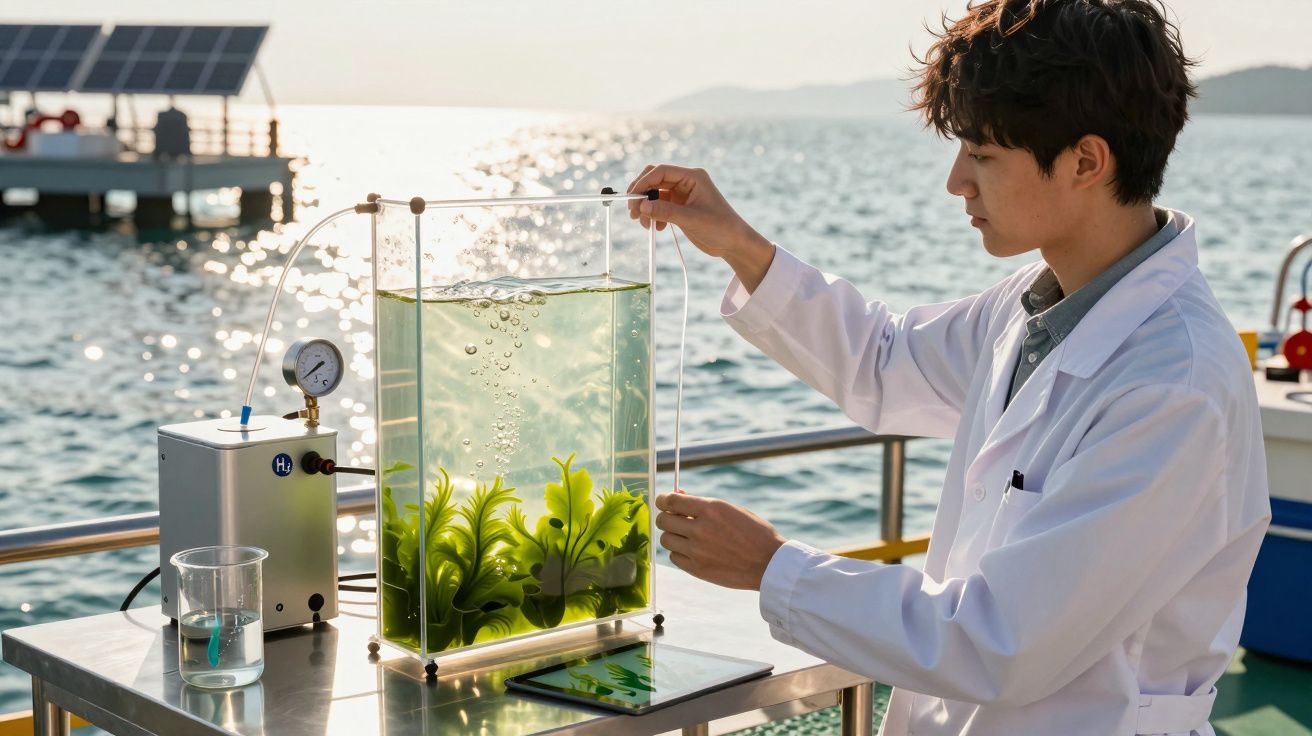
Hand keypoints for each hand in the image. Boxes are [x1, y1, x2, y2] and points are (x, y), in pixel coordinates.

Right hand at [626, 165, 774, 289]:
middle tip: (632, 212)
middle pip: (654, 180)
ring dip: (646, 208)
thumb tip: (642, 207)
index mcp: (693, 177)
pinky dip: (654, 215)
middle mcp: (686, 182)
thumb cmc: (721, 227)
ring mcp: (683, 194)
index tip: (633, 198)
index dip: (643, 182)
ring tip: (644, 224)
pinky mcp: (680, 207)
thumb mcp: (691, 219)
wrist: (734, 243)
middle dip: (642, 194)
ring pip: (655, 194)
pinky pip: (660, 206)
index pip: (661, 171)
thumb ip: (666, 212)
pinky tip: (657, 228)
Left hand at [654, 490, 786, 590]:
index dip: (663, 500)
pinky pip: (674, 557)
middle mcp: (700, 529)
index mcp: (711, 509)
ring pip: (666, 540)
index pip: (671, 501)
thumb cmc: (754, 532)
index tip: (664, 501)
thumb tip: (678, 496)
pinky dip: (679, 553)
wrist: (769, 563)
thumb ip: (703, 505)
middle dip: (667, 517)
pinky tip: (693, 551)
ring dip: (673, 536)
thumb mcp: (732, 510)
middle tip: (676, 519)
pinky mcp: (697, 569)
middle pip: (663, 521)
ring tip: (687, 536)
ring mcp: (697, 551)